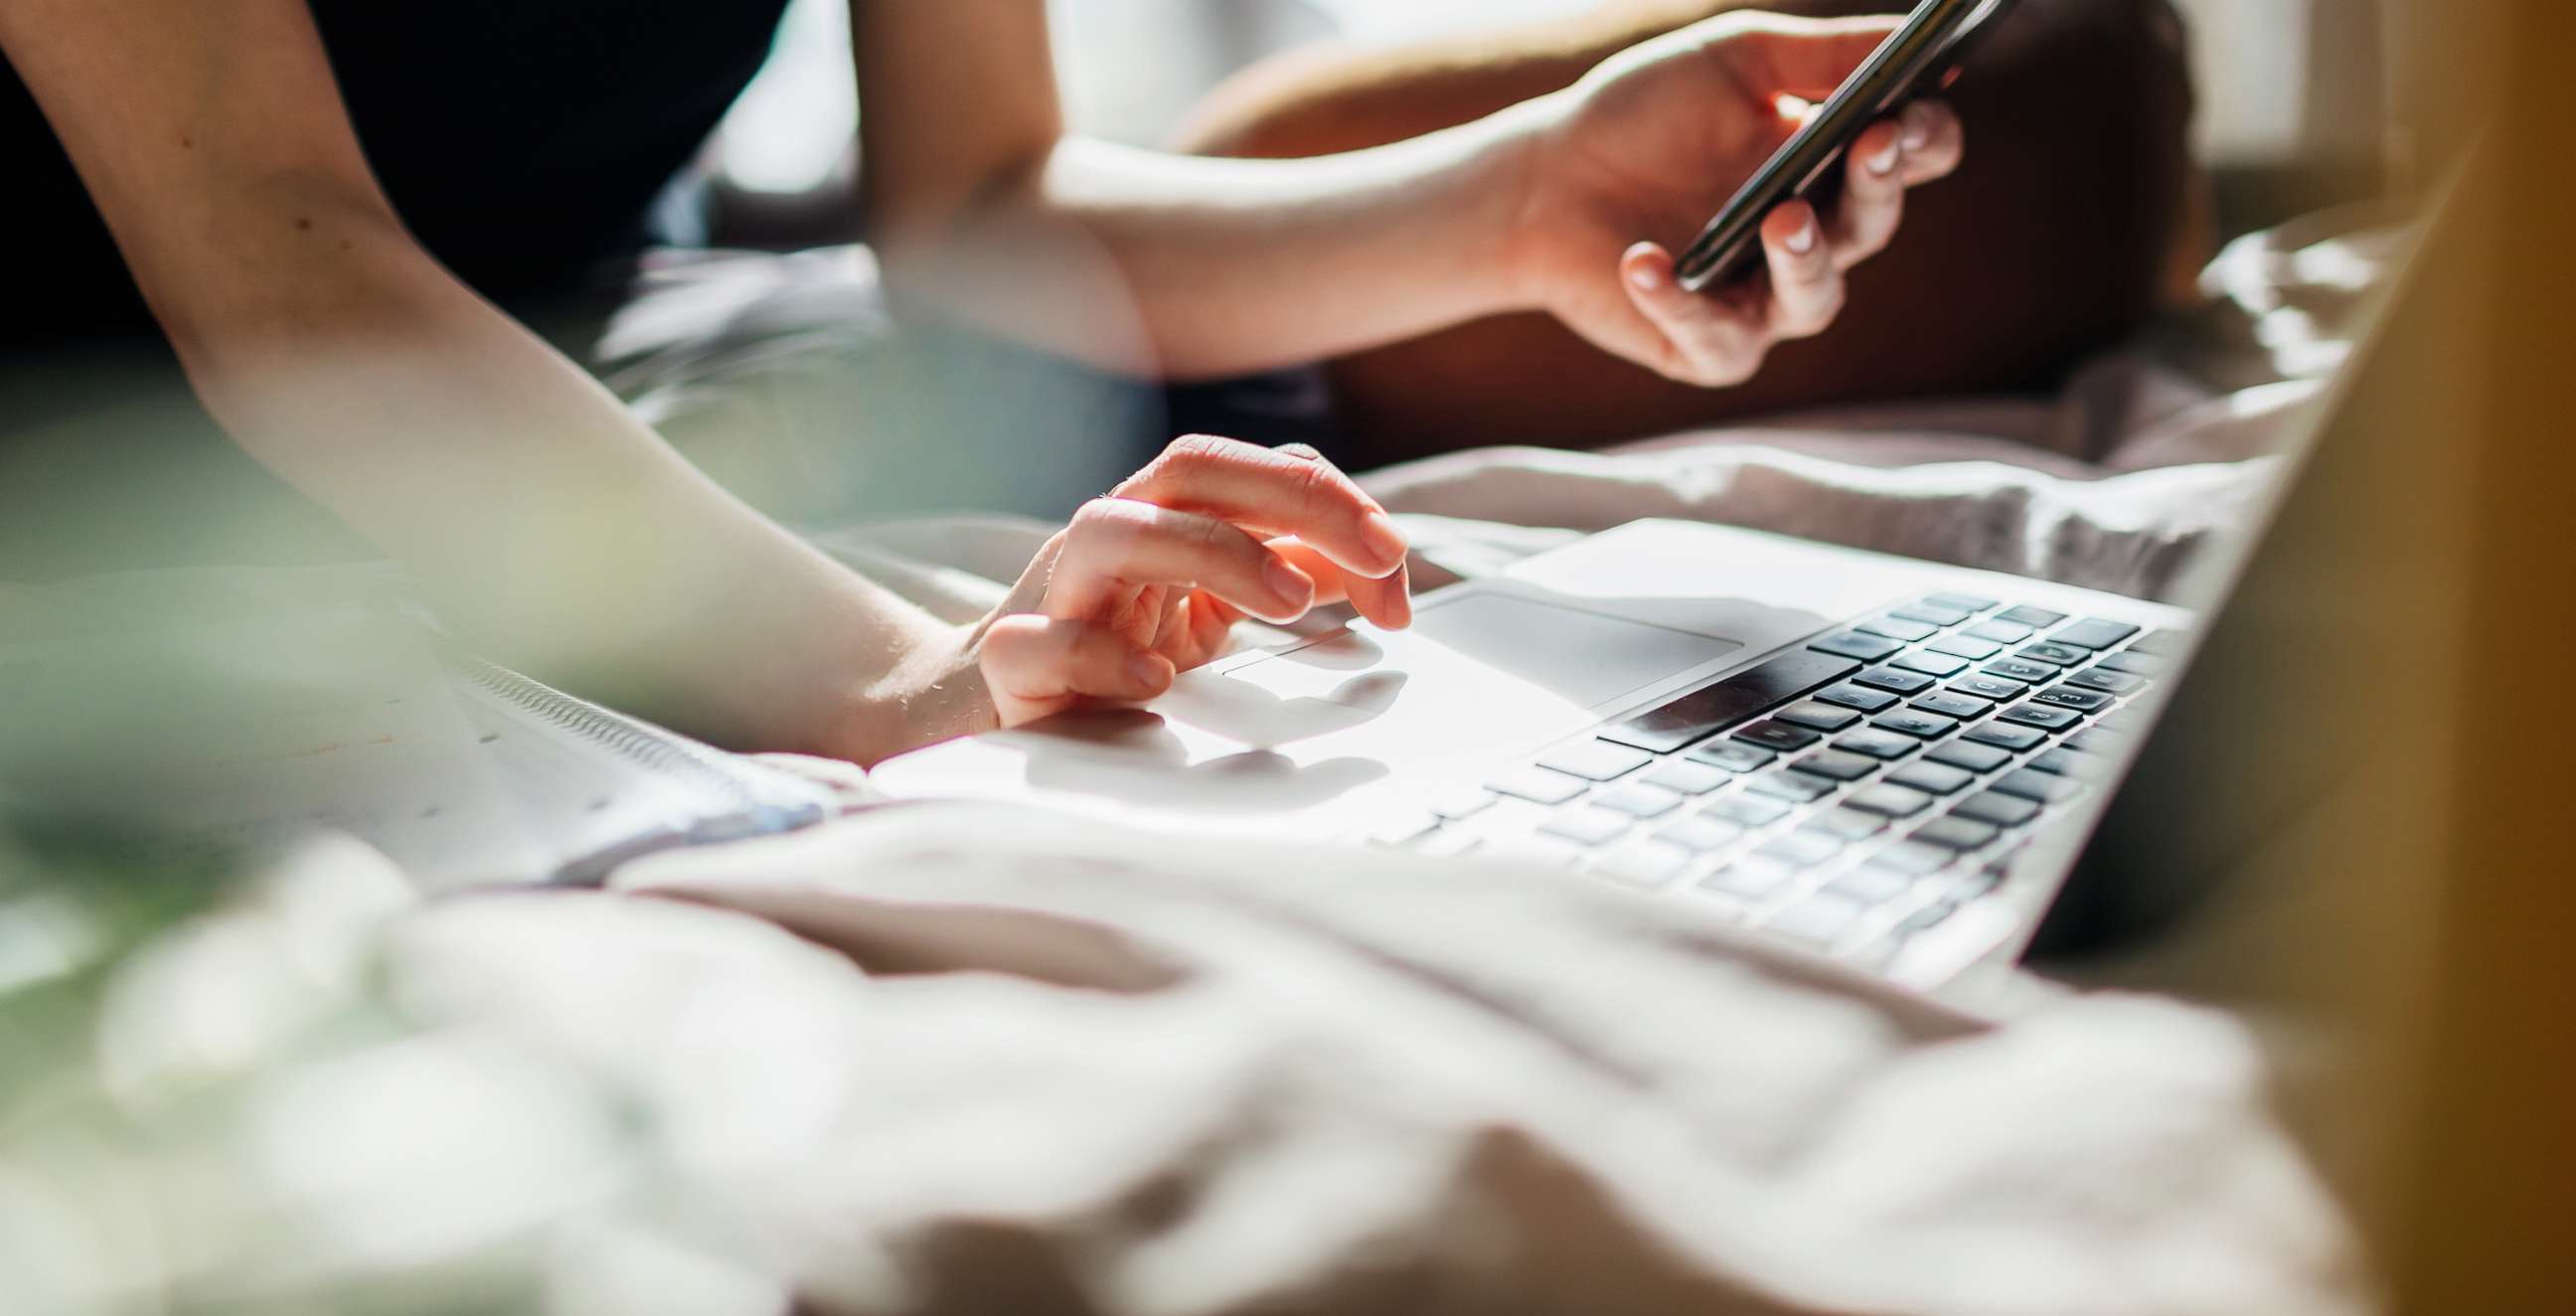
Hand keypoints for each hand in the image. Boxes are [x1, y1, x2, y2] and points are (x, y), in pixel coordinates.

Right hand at [973, 436, 1412, 726]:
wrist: (998, 707)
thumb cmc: (1113, 646)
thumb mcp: (1212, 607)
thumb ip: (1288, 575)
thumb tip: (1379, 570)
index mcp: (1162, 515)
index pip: (1252, 469)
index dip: (1332, 501)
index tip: (1394, 559)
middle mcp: (1109, 535)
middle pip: (1194, 470)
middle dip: (1296, 500)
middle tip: (1379, 557)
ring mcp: (1056, 592)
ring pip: (1112, 530)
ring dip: (1212, 552)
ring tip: (1291, 602)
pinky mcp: (1013, 662)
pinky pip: (1039, 643)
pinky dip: (1098, 654)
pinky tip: (1155, 680)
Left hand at [1501, 13, 1965, 386]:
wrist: (1544, 180)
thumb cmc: (1643, 115)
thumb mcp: (1734, 63)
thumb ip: (1821, 54)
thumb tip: (1910, 38)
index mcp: (1832, 165)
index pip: (1913, 157)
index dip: (1921, 137)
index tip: (1908, 111)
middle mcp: (1811, 240)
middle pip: (1872, 225)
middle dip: (1877, 185)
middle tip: (1872, 145)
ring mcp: (1761, 300)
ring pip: (1814, 298)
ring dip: (1805, 259)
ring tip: (1783, 217)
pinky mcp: (1704, 348)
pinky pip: (1711, 336)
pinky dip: (1676, 300)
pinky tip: (1645, 260)